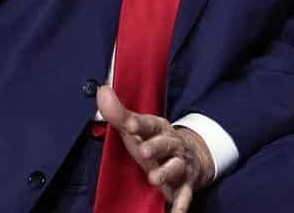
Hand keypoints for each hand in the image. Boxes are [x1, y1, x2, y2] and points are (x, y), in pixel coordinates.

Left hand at [96, 84, 213, 212]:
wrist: (192, 157)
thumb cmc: (156, 142)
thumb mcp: (138, 128)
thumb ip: (118, 113)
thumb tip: (101, 91)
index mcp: (159, 129)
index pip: (149, 124)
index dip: (138, 124)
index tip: (129, 125)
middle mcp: (172, 145)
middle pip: (165, 144)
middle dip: (155, 147)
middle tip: (143, 151)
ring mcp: (180, 166)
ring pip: (175, 168)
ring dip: (166, 172)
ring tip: (154, 179)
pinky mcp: (185, 186)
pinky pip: (185, 197)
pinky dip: (181, 207)